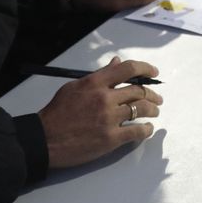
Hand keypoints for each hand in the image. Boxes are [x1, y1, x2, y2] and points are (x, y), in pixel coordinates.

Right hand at [38, 57, 162, 168]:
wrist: (44, 140)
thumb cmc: (57, 113)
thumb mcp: (74, 87)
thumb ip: (98, 75)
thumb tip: (117, 62)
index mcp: (95, 83)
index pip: (127, 69)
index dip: (145, 68)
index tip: (154, 72)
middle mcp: (105, 98)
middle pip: (138, 91)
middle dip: (152, 94)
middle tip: (157, 99)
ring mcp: (109, 119)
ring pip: (141, 109)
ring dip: (152, 110)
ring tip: (155, 112)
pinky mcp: (111, 139)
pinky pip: (136, 132)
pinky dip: (146, 130)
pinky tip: (147, 129)